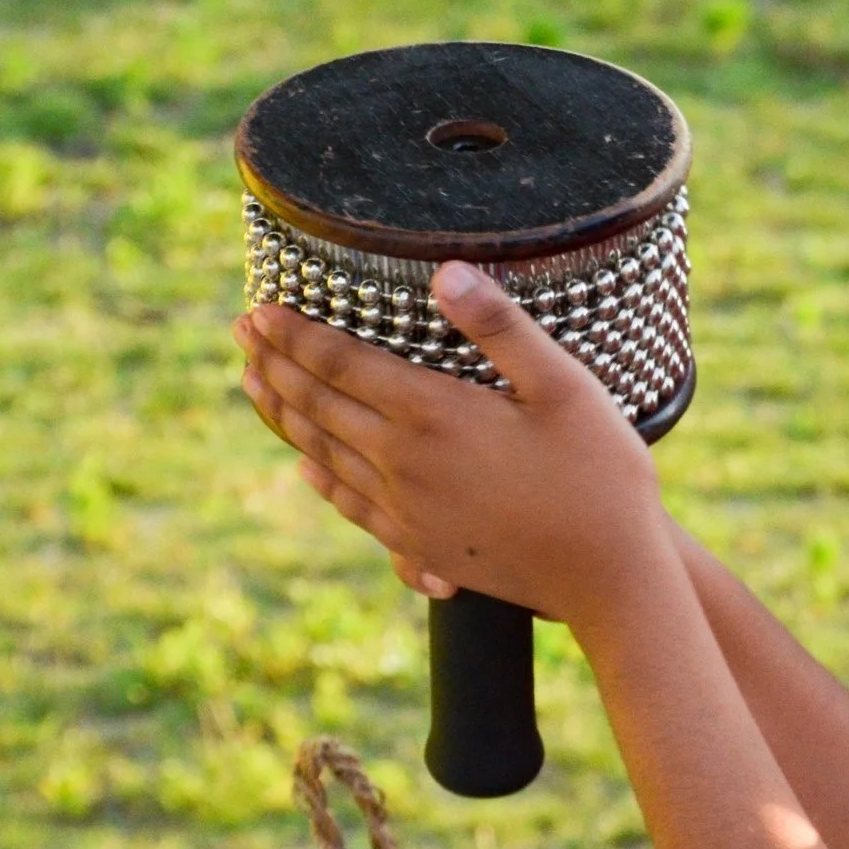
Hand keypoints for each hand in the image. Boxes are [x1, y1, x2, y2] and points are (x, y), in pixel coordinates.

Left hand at [234, 261, 663, 625]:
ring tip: (254, 385)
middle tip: (240, 333)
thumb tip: (446, 271)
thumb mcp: (565, 387)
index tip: (259, 309)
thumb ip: (501, 328)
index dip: (295, 334)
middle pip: (318, 406)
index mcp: (432, 415)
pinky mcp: (420, 548)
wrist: (608, 577)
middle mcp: (403, 463)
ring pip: (322, 454)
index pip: (340, 364)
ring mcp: (406, 511)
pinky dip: (319, 478)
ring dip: (283, 416)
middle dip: (275, 365)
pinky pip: (351, 506)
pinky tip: (305, 469)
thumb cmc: (599, 474)